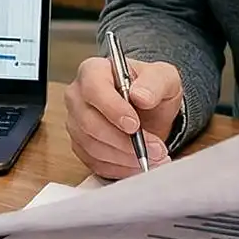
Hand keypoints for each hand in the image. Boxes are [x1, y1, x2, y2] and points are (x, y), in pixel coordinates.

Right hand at [63, 56, 180, 178]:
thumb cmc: (150, 88)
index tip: (135, 125)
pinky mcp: (80, 146)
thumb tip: (141, 96)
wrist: (149, 110)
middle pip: (90, 123)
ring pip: (92, 146)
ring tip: (154, 157)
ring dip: (125, 157)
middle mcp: (78, 96)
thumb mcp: (163, 77)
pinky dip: (120, 167)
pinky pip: (95, 162)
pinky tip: (139, 163)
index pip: (93, 89)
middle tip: (154, 148)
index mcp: (93, 71)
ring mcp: (76, 122)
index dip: (112, 109)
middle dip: (124, 141)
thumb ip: (154, 82)